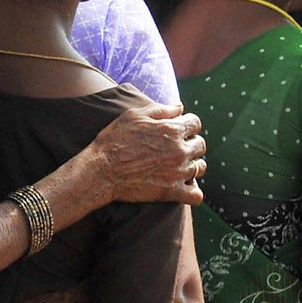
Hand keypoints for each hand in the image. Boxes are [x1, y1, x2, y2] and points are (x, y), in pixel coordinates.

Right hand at [90, 102, 205, 204]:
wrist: (101, 171)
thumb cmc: (113, 140)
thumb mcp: (133, 116)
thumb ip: (160, 109)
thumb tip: (180, 106)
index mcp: (172, 130)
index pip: (196, 123)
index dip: (187, 125)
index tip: (177, 130)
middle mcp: (179, 150)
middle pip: (200, 145)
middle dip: (191, 144)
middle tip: (176, 149)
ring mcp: (177, 172)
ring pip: (200, 168)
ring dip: (193, 166)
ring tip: (179, 167)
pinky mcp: (171, 192)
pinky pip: (196, 195)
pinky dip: (193, 192)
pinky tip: (183, 188)